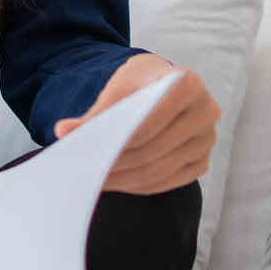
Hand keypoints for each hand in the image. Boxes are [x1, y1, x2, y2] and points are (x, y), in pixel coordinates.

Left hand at [52, 52, 219, 194]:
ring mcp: (207, 139)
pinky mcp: (202, 161)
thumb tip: (63, 132)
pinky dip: (139, 185)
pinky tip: (116, 182)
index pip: (148, 122)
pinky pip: (168, 181)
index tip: (86, 153)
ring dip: (123, 179)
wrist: (161, 85)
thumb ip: (94, 112)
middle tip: (84, 172)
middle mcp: (206, 111)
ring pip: (160, 170)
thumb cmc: (139, 83)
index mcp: (187, 83)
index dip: (116, 141)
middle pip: (153, 149)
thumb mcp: (117, 87)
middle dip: (115, 164)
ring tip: (94, 179)